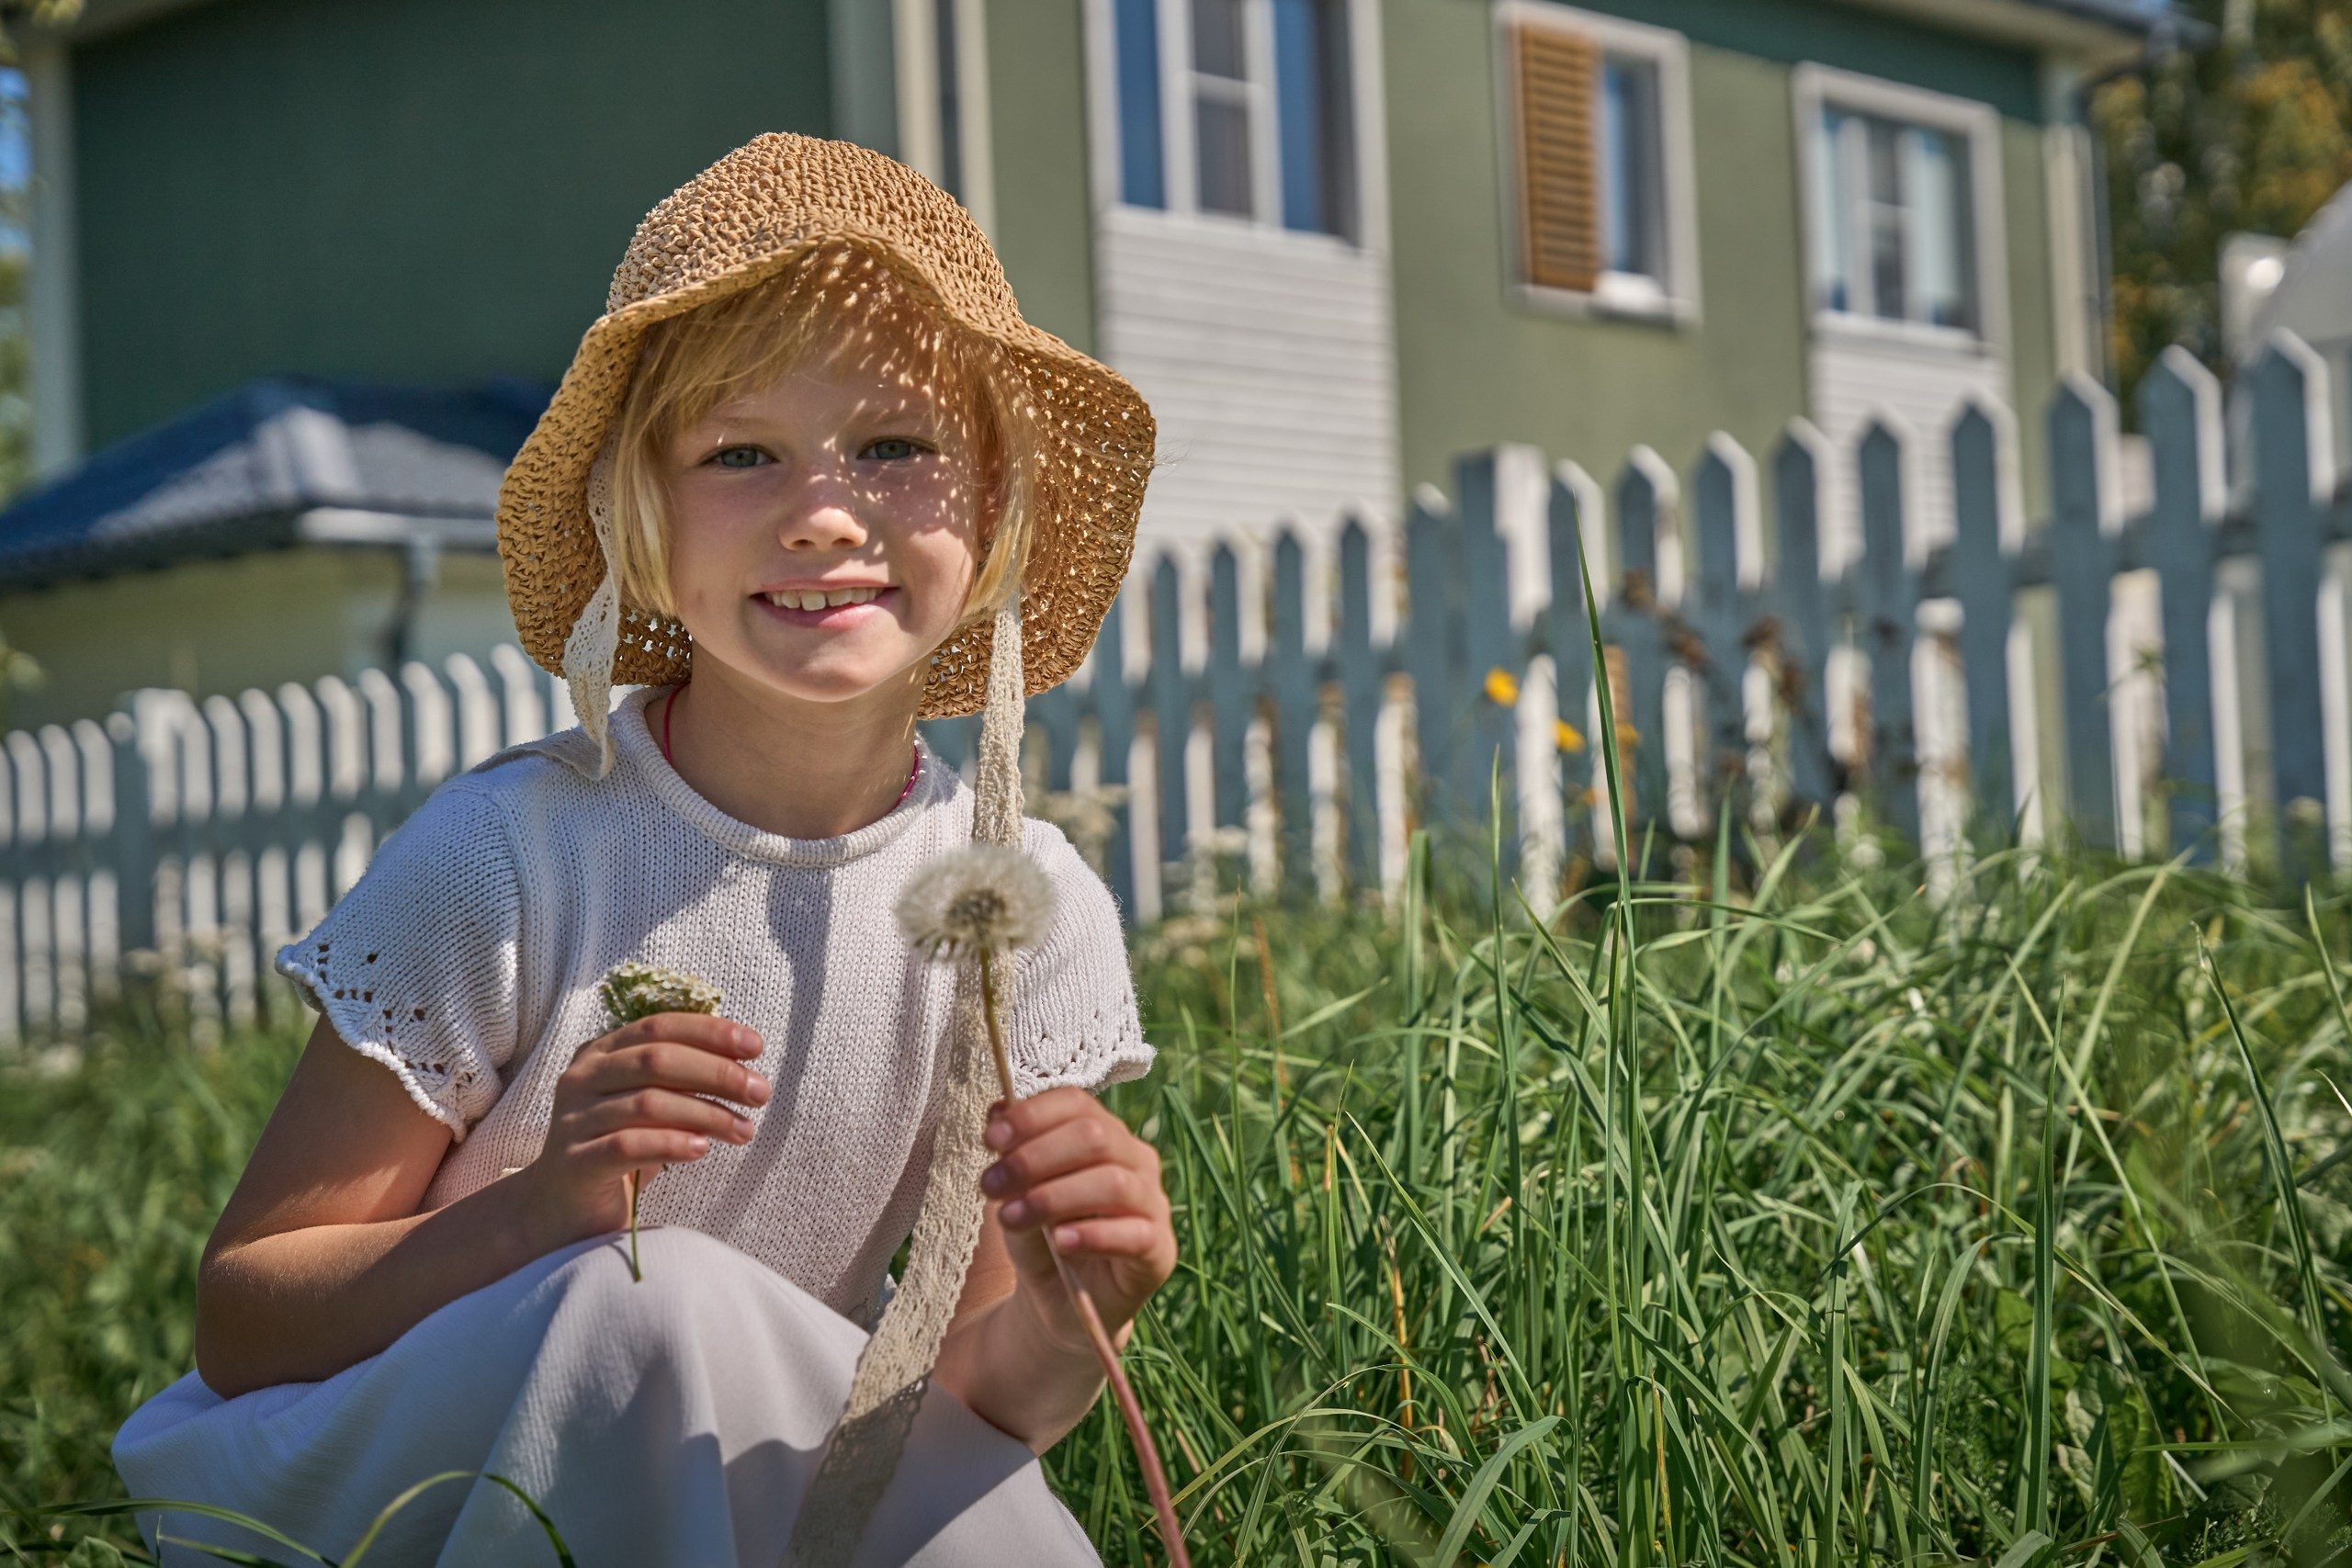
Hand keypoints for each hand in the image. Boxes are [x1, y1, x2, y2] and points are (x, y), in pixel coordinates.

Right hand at [516, 1013, 768, 1252]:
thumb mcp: (650, 1104)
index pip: (659, 1027)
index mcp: (601, 1052)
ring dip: (707, 1114)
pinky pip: (627, 1145)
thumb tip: (744, 1067)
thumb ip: (681, 1079)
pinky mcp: (574, 1162)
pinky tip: (703, 1149)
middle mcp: (581, 1078)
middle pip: (657, 1060)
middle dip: (717, 1072)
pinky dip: (671, 1144)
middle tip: (760, 1093)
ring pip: (648, 1103)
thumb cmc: (618, 1147)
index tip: (756, 1047)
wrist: (560, 1208)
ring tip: (745, 1130)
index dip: (710, 1032)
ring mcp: (573, 1120)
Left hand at [980, 1089, 1175, 1350]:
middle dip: (1035, 1157)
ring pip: (1115, 1183)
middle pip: (1096, 1137)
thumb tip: (997, 1112)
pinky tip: (1060, 1243)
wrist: (1055, 1302)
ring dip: (1054, 1198)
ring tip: (1011, 1218)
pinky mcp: (1160, 1250)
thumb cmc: (1040, 1235)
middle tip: (991, 1185)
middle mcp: (1135, 1160)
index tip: (990, 1139)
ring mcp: (1153, 1203)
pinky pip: (1135, 1235)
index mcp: (1104, 1134)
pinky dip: (1094, 1236)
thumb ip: (1012, 1155)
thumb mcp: (1016, 1193)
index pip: (1077, 1104)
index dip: (1033, 1115)